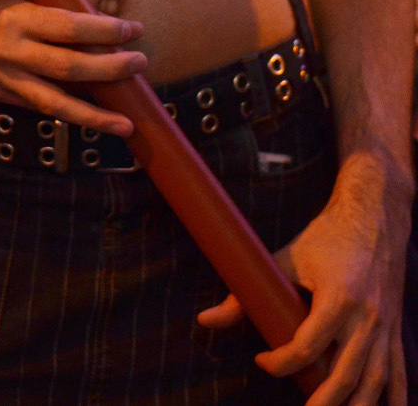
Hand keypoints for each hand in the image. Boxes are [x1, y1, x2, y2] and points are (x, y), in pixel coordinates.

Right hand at [0, 0, 146, 135]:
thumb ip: (49, 10)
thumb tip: (97, 22)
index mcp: (14, 18)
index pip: (69, 28)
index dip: (105, 31)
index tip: (132, 29)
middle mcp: (8, 52)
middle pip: (69, 68)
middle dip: (110, 68)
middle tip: (140, 63)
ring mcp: (2, 79)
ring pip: (55, 104)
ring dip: (95, 115)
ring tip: (125, 123)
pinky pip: (39, 108)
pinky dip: (68, 115)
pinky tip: (92, 119)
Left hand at [197, 150, 411, 403]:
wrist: (374, 216)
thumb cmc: (326, 237)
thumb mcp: (286, 257)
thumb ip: (246, 290)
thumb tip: (204, 319)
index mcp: (338, 297)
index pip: (307, 345)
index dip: (281, 361)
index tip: (261, 359)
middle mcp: (366, 316)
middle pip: (345, 374)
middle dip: (322, 401)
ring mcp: (386, 326)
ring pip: (375, 382)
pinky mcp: (396, 329)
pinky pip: (399, 373)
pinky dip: (394, 398)